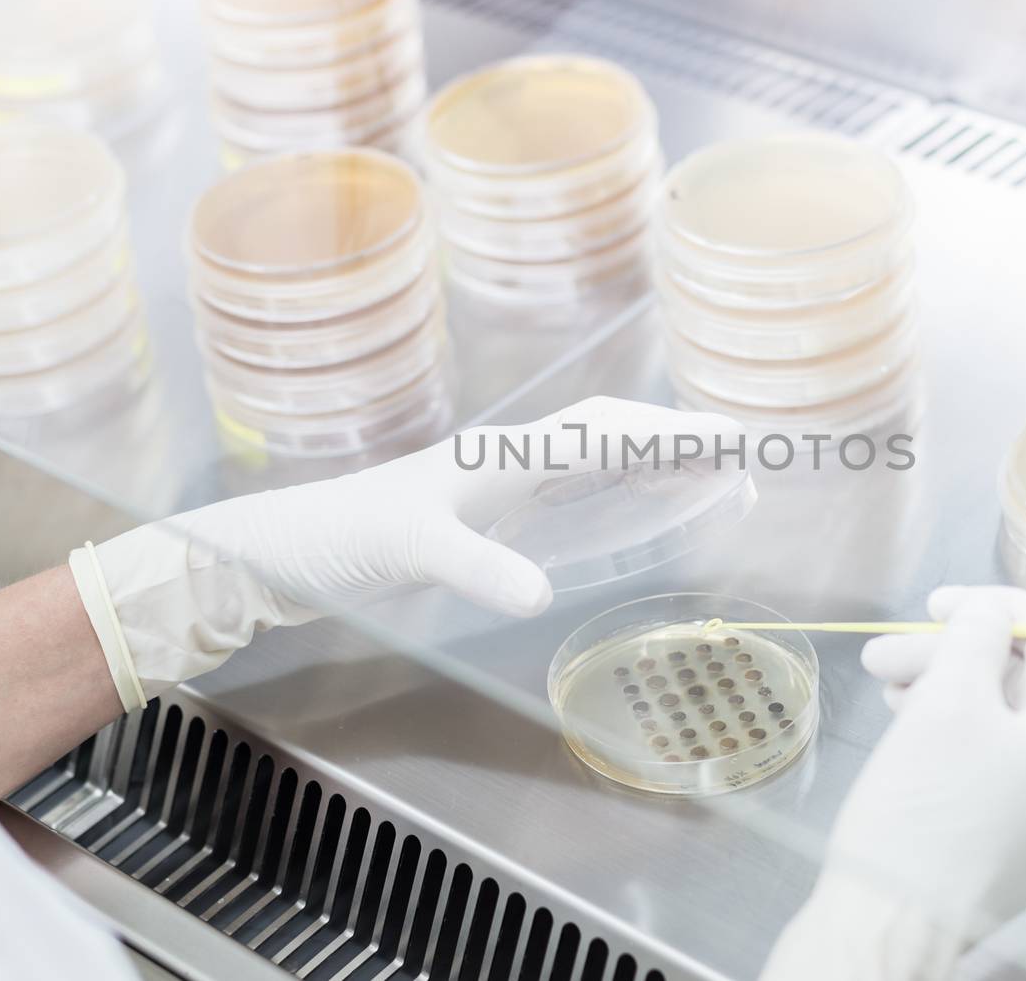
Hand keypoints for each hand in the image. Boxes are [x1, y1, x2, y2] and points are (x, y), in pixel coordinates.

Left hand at [72, 396, 741, 707]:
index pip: (603, 434)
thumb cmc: (343, 540)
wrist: (289, 548)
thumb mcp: (410, 551)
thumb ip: (476, 566)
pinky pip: (569, 486)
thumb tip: (542, 596)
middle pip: (607, 429)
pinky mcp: (484, 509)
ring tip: (703, 472)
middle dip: (673, 436)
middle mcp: (506, 459)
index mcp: (500, 456)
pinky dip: (613, 486)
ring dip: (648, 457)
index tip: (732, 437)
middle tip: (737, 452)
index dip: (670, 434)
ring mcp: (496, 482)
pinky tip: (628, 503)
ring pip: (591, 454)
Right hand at [761, 586, 1025, 980]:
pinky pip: (995, 772)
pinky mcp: (1016, 851)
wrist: (895, 925)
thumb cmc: (923, 808)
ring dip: (946, 694)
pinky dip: (953, 741)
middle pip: (1024, 684)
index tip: (935, 604)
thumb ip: (977, 636)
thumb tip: (991, 614)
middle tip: (883, 655)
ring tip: (886, 690)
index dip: (997, 607)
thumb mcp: (948, 699)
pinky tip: (906, 736)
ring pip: (1004, 728)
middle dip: (954, 656)